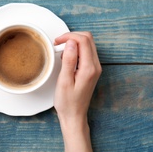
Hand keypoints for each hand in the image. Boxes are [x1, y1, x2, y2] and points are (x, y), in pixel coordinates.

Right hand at [54, 32, 104, 151]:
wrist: (74, 116)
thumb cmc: (67, 102)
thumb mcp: (64, 81)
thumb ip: (69, 61)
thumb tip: (71, 43)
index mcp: (89, 68)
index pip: (84, 40)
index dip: (69, 36)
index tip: (57, 41)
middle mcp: (95, 66)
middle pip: (88, 39)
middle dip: (72, 37)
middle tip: (58, 44)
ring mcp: (95, 68)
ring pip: (88, 44)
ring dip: (74, 43)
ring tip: (61, 53)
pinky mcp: (91, 70)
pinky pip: (86, 52)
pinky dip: (76, 50)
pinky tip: (66, 59)